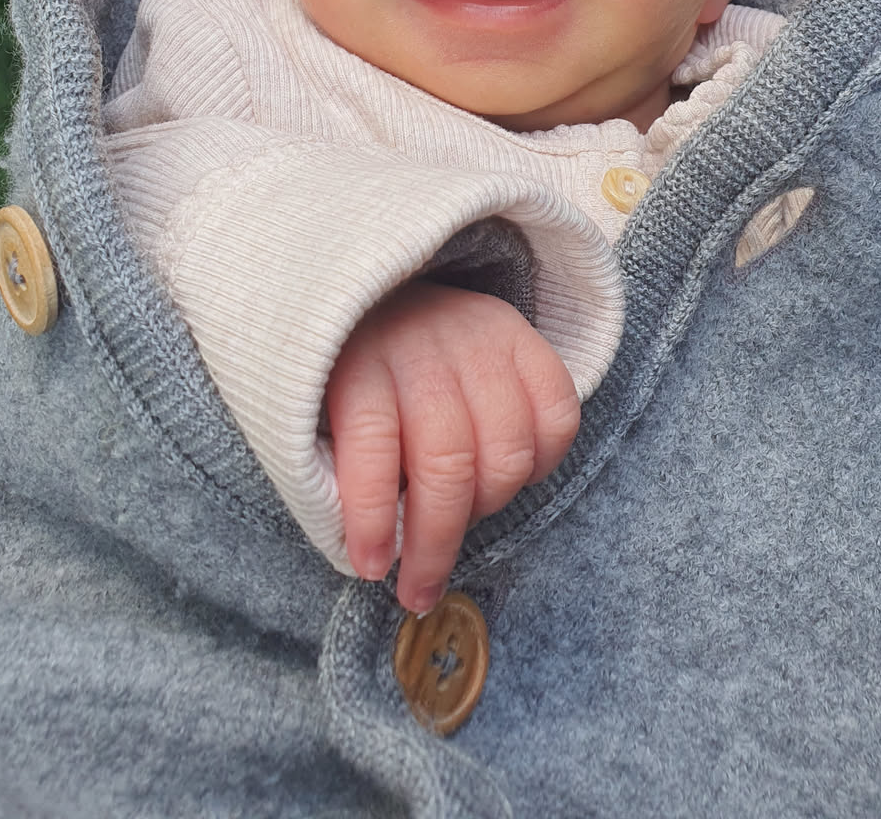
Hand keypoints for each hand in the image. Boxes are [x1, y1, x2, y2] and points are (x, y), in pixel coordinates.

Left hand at [325, 282, 580, 612]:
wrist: (393, 290)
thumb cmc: (354, 372)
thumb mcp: (322, 409)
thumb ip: (342, 469)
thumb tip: (374, 554)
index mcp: (359, 363)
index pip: (372, 445)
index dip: (374, 517)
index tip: (372, 569)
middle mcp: (423, 347)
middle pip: (447, 462)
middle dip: (435, 542)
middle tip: (420, 589)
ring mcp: (480, 340)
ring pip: (507, 451)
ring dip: (488, 506)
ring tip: (462, 514)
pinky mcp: (525, 339)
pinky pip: (558, 418)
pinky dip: (542, 463)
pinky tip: (511, 474)